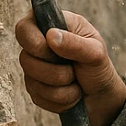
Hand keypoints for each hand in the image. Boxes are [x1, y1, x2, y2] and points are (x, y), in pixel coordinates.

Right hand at [15, 8, 125, 125]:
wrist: (102, 94)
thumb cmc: (98, 66)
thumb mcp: (95, 52)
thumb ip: (75, 43)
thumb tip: (51, 35)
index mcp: (52, 26)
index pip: (24, 28)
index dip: (33, 41)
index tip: (50, 49)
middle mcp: (38, 46)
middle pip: (25, 59)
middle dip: (55, 70)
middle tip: (74, 68)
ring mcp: (33, 68)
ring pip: (33, 81)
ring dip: (62, 86)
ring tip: (75, 80)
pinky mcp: (34, 89)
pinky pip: (39, 97)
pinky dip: (61, 99)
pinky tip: (71, 92)